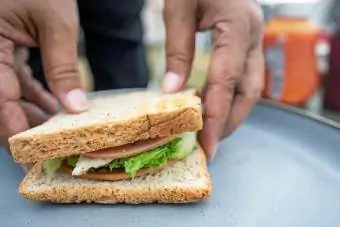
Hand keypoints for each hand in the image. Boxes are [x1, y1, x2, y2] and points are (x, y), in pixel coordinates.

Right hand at [0, 0, 87, 146]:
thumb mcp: (56, 24)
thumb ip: (63, 67)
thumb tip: (75, 107)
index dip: (13, 129)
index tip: (32, 151)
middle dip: (21, 125)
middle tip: (48, 143)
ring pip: (3, 94)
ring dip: (27, 113)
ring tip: (55, 128)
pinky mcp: (1, 49)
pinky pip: (11, 80)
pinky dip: (30, 95)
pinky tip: (51, 107)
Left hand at [162, 0, 264, 159]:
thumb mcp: (178, 9)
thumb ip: (177, 51)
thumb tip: (171, 91)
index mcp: (237, 27)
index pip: (227, 82)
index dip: (217, 117)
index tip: (208, 144)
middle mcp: (253, 36)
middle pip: (249, 92)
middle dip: (230, 122)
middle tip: (210, 144)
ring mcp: (254, 39)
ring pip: (251, 87)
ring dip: (232, 112)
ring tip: (211, 130)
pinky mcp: (248, 41)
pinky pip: (244, 76)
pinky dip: (230, 96)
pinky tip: (213, 104)